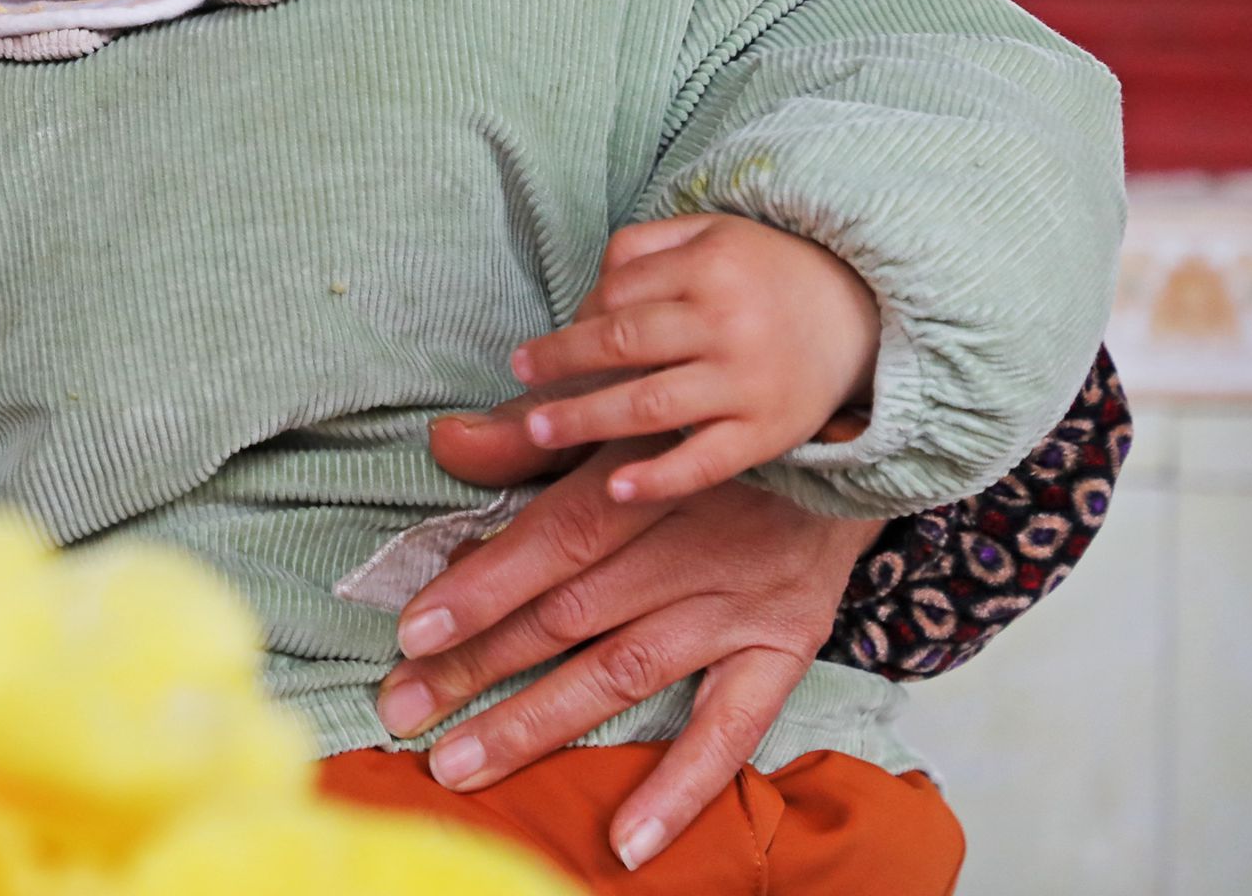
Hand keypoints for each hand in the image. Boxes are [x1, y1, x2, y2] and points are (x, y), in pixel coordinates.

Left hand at [387, 406, 878, 871]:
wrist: (850, 438)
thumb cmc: (704, 428)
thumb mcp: (620, 411)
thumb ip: (530, 436)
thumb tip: (444, 444)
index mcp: (643, 479)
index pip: (553, 539)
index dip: (481, 585)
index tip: (412, 631)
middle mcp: (692, 544)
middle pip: (570, 615)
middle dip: (477, 665)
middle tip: (400, 708)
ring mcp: (739, 604)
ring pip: (623, 673)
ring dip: (536, 724)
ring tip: (458, 765)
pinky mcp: (785, 648)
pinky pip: (730, 729)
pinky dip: (681, 788)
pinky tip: (627, 841)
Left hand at [507, 215, 879, 504]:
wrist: (865, 314)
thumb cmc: (765, 273)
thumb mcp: (709, 234)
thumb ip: (641, 249)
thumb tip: (582, 298)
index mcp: (708, 268)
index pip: (617, 295)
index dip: (576, 319)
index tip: (552, 341)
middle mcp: (726, 323)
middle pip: (622, 344)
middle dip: (560, 362)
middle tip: (519, 376)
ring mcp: (748, 383)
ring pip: (650, 404)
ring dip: (584, 419)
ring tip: (538, 429)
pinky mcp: (769, 433)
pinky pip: (707, 462)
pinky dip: (659, 478)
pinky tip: (615, 488)